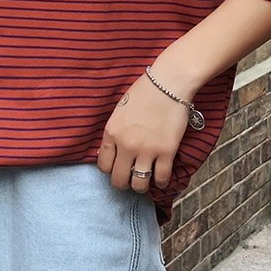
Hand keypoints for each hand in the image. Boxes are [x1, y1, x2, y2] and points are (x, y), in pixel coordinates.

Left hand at [97, 70, 189, 193]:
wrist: (167, 84)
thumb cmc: (144, 93)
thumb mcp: (119, 111)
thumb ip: (114, 132)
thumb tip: (111, 151)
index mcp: (111, 132)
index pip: (103, 165)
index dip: (110, 170)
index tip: (117, 168)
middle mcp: (126, 145)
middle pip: (118, 180)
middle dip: (123, 183)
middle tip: (129, 180)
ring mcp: (146, 150)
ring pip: (138, 184)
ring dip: (141, 186)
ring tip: (145, 181)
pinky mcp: (166, 152)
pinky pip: (161, 178)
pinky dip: (161, 183)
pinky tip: (161, 180)